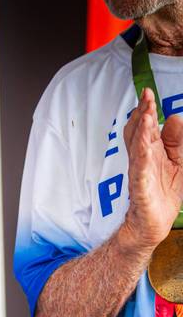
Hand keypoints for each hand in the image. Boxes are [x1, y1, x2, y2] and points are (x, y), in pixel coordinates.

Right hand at [123, 88, 182, 249]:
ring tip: (147, 115)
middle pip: (137, 132)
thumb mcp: (178, 162)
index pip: (144, 127)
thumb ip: (176, 141)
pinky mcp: (141, 189)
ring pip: (137, 148)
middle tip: (145, 96)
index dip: (145, 110)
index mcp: (150, 152)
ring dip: (141, 131)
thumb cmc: (163, 193)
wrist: (153, 223)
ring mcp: (139, 173)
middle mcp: (142, 159)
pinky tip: (144, 146)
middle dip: (142, 114)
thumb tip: (174, 118)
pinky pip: (140, 171)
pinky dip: (141, 157)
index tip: (147, 93)